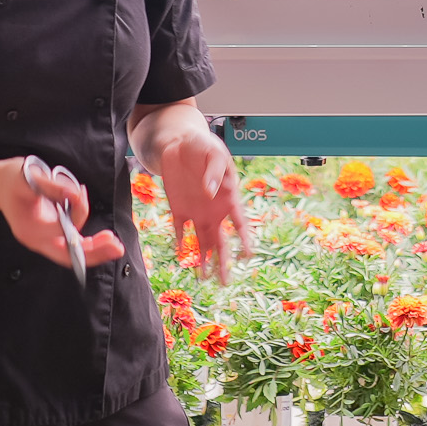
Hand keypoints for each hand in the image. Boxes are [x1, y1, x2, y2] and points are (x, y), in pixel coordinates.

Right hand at [0, 158, 125, 270]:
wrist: (1, 186)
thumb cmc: (14, 179)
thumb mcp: (28, 177)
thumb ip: (50, 185)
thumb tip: (74, 193)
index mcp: (29, 228)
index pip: (56, 231)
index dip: (74, 218)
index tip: (79, 195)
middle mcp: (37, 239)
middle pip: (66, 255)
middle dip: (92, 253)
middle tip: (115, 247)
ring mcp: (45, 240)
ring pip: (73, 254)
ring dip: (95, 250)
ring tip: (115, 244)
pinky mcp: (52, 236)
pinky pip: (73, 246)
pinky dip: (90, 244)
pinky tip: (105, 238)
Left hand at [149, 124, 253, 282]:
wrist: (181, 143)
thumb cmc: (204, 146)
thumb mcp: (213, 154)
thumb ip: (214, 173)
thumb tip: (211, 192)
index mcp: (228, 198)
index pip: (239, 223)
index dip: (244, 239)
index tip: (248, 255)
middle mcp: (214, 210)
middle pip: (220, 241)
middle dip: (223, 262)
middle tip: (225, 282)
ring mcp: (196, 211)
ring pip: (202, 241)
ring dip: (202, 259)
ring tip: (203, 279)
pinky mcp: (178, 208)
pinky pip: (180, 230)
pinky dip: (181, 243)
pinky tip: (181, 257)